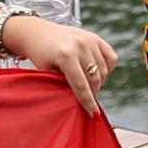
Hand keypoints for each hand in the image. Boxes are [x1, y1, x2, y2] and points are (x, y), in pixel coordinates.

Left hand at [0, 14, 122, 112]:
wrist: (37, 33)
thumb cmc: (40, 56)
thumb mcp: (48, 73)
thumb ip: (64, 85)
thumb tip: (81, 102)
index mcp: (66, 55)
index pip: (81, 85)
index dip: (88, 101)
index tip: (93, 114)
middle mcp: (80, 45)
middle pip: (94, 78)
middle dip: (93, 92)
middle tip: (87, 100)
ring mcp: (90, 40)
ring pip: (104, 70)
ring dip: (99, 82)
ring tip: (89, 86)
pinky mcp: (95, 37)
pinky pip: (111, 57)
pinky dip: (107, 68)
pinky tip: (97, 73)